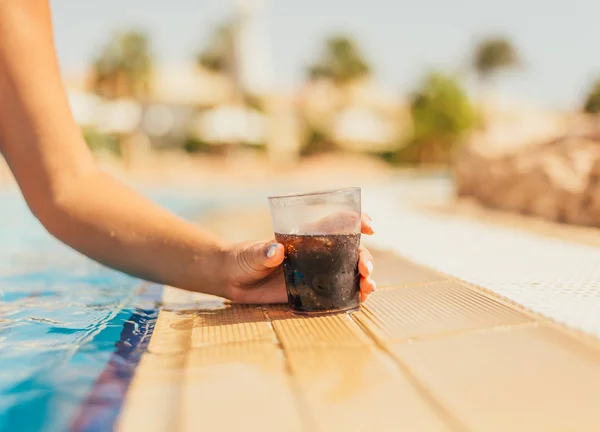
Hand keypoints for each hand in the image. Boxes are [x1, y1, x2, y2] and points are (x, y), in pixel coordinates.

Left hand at [224, 213, 375, 303]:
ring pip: (348, 273)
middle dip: (364, 257)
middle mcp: (316, 253)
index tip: (368, 226)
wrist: (232, 279)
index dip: (356, 221)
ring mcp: (315, 273)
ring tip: (368, 288)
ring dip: (363, 278)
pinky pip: (337, 294)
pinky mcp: (311, 292)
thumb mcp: (250, 254)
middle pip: (350, 251)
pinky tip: (360, 301)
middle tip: (366, 269)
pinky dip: (352, 296)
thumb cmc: (242, 259)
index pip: (337, 224)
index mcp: (306, 237)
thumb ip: (263, 253)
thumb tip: (276, 251)